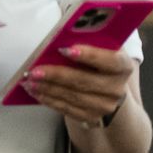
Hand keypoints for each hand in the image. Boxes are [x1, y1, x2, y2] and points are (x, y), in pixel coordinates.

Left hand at [20, 45, 134, 124]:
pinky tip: (35, 91)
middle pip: (85, 81)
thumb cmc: (100, 60)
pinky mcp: (91, 117)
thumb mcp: (102, 46)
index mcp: (123, 66)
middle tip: (35, 70)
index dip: (89, 55)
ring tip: (29, 80)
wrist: (109, 87)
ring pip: (72, 97)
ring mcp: (105, 106)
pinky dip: (49, 99)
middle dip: (57, 75)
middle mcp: (117, 88)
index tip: (65, 49)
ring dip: (48, 88)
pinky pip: (67, 109)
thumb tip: (62, 35)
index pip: (109, 60)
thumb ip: (90, 40)